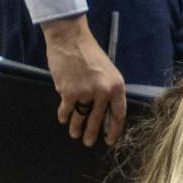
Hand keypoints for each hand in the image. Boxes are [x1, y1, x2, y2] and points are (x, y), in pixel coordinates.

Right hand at [42, 15, 125, 145]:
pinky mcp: (69, 93)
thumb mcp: (107, 71)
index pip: (119, 115)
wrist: (70, 39)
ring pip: (81, 117)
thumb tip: (105, 112)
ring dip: (77, 128)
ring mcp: (86, 93)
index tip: (110, 140)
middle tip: (89, 142)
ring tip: (75, 134)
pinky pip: (66, 110)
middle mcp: (104, 92)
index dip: (114, 131)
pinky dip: (64, 116)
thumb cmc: (89, 53)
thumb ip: (108, 90)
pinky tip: (63, 120)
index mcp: (117, 86)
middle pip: (99, 120)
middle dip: (92, 134)